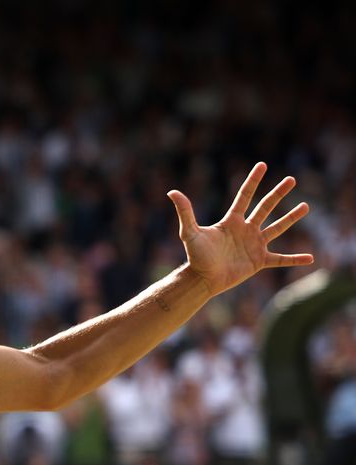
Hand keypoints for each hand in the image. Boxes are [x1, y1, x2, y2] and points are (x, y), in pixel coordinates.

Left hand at [168, 162, 312, 295]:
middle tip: (292, 179)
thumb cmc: (196, 256)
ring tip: (306, 206)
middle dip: (278, 193)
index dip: (253, 180)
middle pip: (265, 207)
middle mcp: (245, 230)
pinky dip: (295, 259)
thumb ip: (185, 212)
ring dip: (291, 218)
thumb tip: (172, 192)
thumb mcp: (190, 232)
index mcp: (232, 221)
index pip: (245, 196)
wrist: (203, 279)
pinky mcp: (259, 261)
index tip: (262, 165)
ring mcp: (254, 245)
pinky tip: (310, 258)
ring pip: (277, 228)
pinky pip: (281, 259)